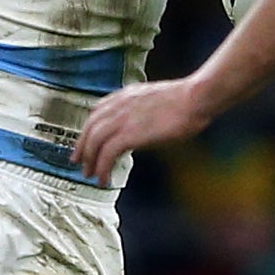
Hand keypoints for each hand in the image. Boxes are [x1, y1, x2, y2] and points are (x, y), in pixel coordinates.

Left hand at [70, 77, 213, 184]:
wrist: (195, 98)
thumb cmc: (186, 101)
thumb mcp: (156, 99)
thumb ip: (142, 109)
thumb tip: (141, 125)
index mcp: (125, 95)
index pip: (96, 112)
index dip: (89, 129)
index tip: (87, 142)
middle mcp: (118, 105)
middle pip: (90, 127)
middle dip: (82, 147)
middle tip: (79, 163)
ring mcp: (122, 118)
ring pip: (94, 142)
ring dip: (90, 161)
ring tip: (91, 175)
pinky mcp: (129, 134)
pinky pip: (106, 154)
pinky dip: (102, 168)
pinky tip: (104, 179)